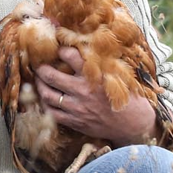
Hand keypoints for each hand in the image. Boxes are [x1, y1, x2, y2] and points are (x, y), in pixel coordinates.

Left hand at [35, 47, 159, 146]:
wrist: (133, 124)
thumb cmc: (128, 97)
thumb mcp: (118, 75)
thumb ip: (102, 63)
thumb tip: (88, 48)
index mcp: (95, 76)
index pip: (71, 56)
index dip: (61, 49)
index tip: (58, 47)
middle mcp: (83, 91)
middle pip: (51, 76)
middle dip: (41, 68)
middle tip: (38, 64)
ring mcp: (77, 108)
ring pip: (48, 95)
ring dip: (40, 86)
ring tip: (39, 80)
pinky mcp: (75, 122)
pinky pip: (53, 113)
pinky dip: (46, 104)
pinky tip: (45, 98)